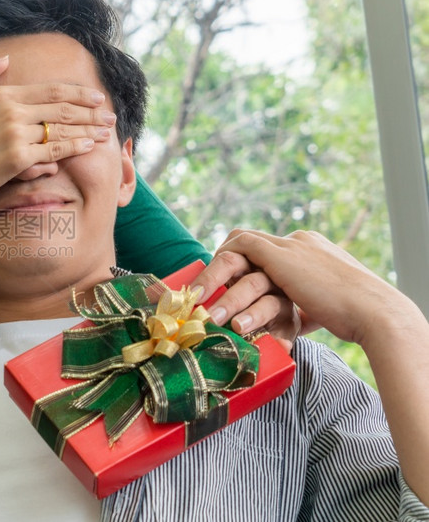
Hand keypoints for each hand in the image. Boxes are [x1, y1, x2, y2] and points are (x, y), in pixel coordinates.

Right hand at [0, 56, 114, 207]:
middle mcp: (12, 111)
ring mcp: (17, 135)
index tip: (95, 96)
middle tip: (109, 114)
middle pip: (62, 107)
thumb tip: (5, 59)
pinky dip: (74, 147)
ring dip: (88, 129)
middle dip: (90, 110)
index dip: (77, 93)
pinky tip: (89, 145)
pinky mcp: (19, 159)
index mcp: (2, 95)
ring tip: (106, 130)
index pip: (49, 91)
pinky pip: (55, 151)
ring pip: (62, 128)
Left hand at [192, 239, 302, 352]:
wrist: (270, 312)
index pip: (227, 262)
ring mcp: (281, 298)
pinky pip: (288, 329)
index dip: (210, 277)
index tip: (195, 295)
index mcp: (245, 264)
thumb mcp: (222, 287)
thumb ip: (203, 291)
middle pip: (250, 283)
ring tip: (238, 327)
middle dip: (229, 301)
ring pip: (269, 303)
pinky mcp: (291, 320)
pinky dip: (281, 338)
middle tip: (212, 318)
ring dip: (253, 315)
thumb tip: (167, 299)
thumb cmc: (234, 297)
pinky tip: (276, 346)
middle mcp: (265, 277)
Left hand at [202, 229, 420, 347]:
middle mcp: (298, 242)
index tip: (227, 287)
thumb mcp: (320, 307)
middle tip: (202, 289)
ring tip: (200, 301)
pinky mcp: (282, 255)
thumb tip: (281, 330)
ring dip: (214, 275)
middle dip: (221, 267)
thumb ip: (300, 309)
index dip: (243, 267)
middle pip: (248, 244)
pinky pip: (239, 250)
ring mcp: (290, 245)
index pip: (267, 250)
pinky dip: (219, 266)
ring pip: (238, 248)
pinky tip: (207, 290)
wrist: (373, 311)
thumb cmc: (354, 318)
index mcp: (311, 251)